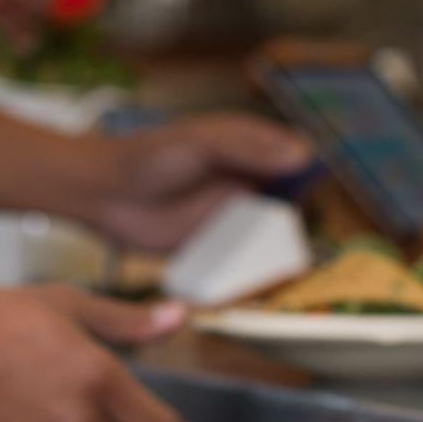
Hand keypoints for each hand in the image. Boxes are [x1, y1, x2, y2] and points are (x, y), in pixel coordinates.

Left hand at [90, 113, 310, 252]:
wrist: (103, 192)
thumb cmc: (149, 155)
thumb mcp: (201, 142)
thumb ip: (249, 148)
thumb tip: (302, 154)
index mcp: (247, 148)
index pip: (293, 157)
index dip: (311, 169)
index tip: (319, 183)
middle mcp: (245, 182)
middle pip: (288, 199)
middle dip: (299, 214)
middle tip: (305, 230)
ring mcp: (230, 216)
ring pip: (269, 233)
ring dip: (280, 247)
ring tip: (287, 263)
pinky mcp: (213, 245)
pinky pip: (242, 259)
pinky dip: (254, 268)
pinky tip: (259, 279)